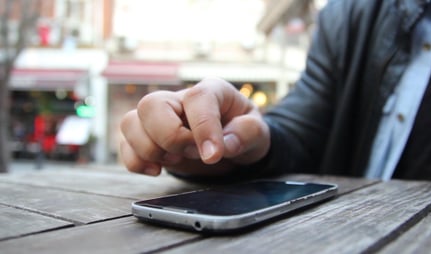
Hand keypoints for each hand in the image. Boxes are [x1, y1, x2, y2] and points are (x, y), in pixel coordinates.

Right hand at [119, 77, 270, 176]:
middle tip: (192, 153)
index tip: (213, 155)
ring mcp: (160, 118)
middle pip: (151, 105)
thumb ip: (247, 133)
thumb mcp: (258, 132)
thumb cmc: (243, 132)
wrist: (232, 145)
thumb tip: (225, 144)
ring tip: (175, 160)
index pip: (198, 99)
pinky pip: (125, 145)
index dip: (203, 127)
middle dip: (169, 136)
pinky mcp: (148, 138)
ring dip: (149, 149)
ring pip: (130, 122)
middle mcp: (179, 100)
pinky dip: (135, 161)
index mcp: (211, 91)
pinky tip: (156, 170)